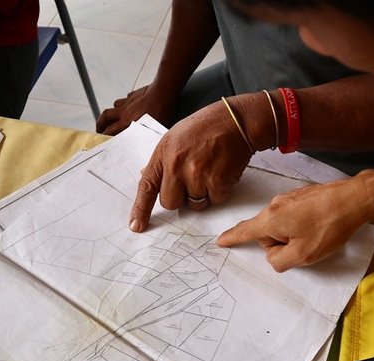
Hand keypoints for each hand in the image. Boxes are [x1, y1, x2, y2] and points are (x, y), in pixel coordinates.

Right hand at [96, 85, 174, 134]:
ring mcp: (128, 102)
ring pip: (114, 106)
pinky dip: (126, 102)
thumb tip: (148, 144)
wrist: (164, 92)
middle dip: (100, 124)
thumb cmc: (163, 112)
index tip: (102, 139)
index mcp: (128, 123)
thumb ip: (147, 137)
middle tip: (100, 129)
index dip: (104, 136)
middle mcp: (124, 113)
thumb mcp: (155, 130)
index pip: (110, 131)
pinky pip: (126, 99)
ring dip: (113, 112)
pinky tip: (130, 105)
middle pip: (105, 117)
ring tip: (113, 117)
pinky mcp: (134, 95)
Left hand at [129, 100, 256, 231]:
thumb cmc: (207, 127)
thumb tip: (147, 176)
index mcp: (164, 153)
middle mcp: (177, 166)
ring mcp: (197, 175)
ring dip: (202, 195)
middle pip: (170, 203)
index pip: (147, 186)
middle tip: (193, 180)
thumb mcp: (176, 136)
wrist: (236, 122)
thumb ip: (162, 159)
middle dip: (180, 198)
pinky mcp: (217, 183)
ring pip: (194, 205)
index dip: (141, 209)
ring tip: (209, 171)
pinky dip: (219, 192)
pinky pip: (214, 201)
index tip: (136, 226)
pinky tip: (221, 172)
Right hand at [216, 177, 372, 271]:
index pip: (245, 231)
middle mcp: (276, 205)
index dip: (232, 239)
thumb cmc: (328, 227)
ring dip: (294, 235)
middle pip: (268, 232)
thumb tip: (274, 256)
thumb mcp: (303, 255)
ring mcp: (290, 198)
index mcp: (271, 219)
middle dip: (281, 243)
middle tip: (305, 245)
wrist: (355, 199)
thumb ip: (279, 261)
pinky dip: (303, 225)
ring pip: (283, 225)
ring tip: (318, 234)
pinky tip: (321, 225)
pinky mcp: (303, 195)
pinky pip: (295, 216)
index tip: (220, 241)